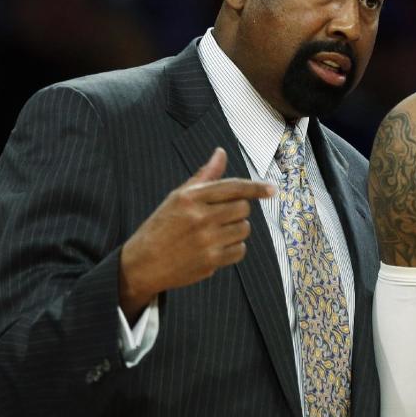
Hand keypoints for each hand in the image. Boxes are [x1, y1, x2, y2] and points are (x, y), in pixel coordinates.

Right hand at [119, 148, 273, 319]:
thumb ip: (204, 176)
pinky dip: (234, 249)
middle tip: (221, 217)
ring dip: (236, 230)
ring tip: (215, 233)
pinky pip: (240, 250)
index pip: (233, 187)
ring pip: (244, 229)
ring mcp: (207, 240)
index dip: (256, 188)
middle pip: (243, 208)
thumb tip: (221, 153)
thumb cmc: (162, 226)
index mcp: (191, 197)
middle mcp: (200, 217)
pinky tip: (216, 248)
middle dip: (238, 211)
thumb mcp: (177, 197)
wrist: (143, 264)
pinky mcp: (211, 260)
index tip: (272, 189)